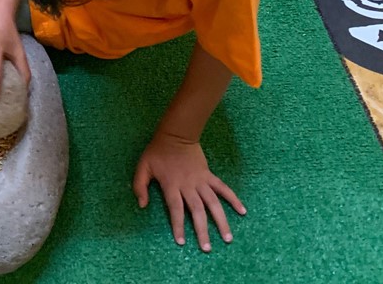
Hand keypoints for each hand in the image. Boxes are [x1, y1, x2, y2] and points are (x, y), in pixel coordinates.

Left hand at [132, 132, 245, 251]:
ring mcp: (201, 181)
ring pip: (213, 203)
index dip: (178, 225)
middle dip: (202, 230)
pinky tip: (242, 211)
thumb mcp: (143, 167)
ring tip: (227, 238)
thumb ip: (140, 186)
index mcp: (171, 185)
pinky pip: (223, 188)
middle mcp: (188, 185)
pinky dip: (233, 199)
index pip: (176, 209)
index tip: (181, 241)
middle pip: (197, 210)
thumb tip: (142, 206)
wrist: (176, 135)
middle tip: (206, 248)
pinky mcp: (209, 175)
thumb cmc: (157, 152)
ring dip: (221, 221)